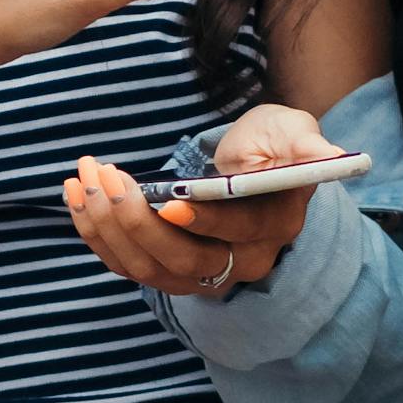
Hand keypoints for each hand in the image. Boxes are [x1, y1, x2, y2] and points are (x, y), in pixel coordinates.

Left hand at [62, 103, 344, 297]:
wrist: (254, 167)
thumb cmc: (273, 143)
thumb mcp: (291, 130)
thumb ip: (303, 142)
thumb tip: (327, 153)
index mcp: (275, 225)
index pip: (236, 232)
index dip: (202, 221)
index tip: (166, 200)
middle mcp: (241, 261)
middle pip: (184, 261)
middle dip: (137, 223)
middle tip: (106, 178)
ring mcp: (202, 272)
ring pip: (147, 269)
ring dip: (106, 227)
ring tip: (82, 179)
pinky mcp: (167, 270)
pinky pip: (125, 264)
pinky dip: (94, 234)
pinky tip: (74, 196)